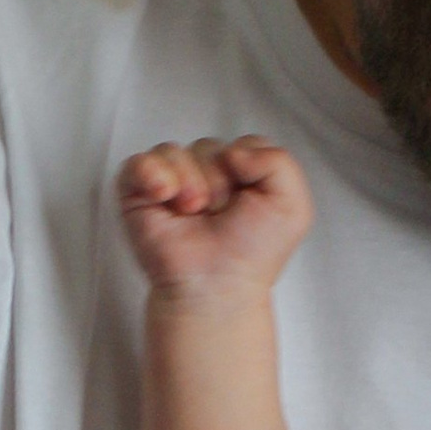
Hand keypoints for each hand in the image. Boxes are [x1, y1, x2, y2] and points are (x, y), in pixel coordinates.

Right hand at [118, 139, 314, 300]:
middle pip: (208, 147)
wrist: (218, 285)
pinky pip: (138, 163)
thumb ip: (279, 161)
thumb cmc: (251, 254)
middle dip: (217, 179)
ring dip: (188, 180)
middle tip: (218, 214)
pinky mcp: (139, 195)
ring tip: (193, 211)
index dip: (246, 168)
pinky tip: (164, 195)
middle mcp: (204, 176)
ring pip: (173, 151)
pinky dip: (152, 173)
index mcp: (240, 175)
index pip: (241, 144)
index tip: (247, 201)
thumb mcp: (292, 206)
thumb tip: (231, 150)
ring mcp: (170, 184)